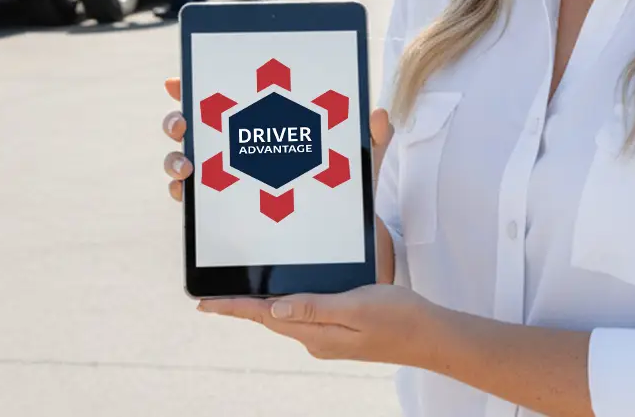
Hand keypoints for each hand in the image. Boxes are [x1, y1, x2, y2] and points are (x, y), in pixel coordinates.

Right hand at [162, 79, 396, 284]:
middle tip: (183, 123)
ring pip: (182, 162)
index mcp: (257, 123)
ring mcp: (222, 178)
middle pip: (189, 127)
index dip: (192, 87)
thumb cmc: (339, 183)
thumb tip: (379, 115)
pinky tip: (186, 193)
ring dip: (174, 159)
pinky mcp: (221, 209)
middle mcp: (232, 147)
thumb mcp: (356, 161)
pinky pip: (191, 201)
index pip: (218, 99)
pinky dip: (181, 194)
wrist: (339, 235)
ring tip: (187, 165)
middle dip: (176, 120)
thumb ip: (369, 139)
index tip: (178, 81)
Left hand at [197, 284, 437, 365]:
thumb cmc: (399, 317)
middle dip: (241, 308)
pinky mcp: (340, 331)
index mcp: (316, 334)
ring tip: (238, 296)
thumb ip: (314, 308)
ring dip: (261, 306)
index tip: (203, 305)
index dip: (233, 309)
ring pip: (285, 317)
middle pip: (269, 319)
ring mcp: (328, 337)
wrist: (431, 336)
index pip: (264, 317)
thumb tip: (272, 310)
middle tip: (212, 299)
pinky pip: (304, 316)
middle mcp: (316, 339)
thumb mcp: (355, 306)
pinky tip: (284, 296)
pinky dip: (287, 304)